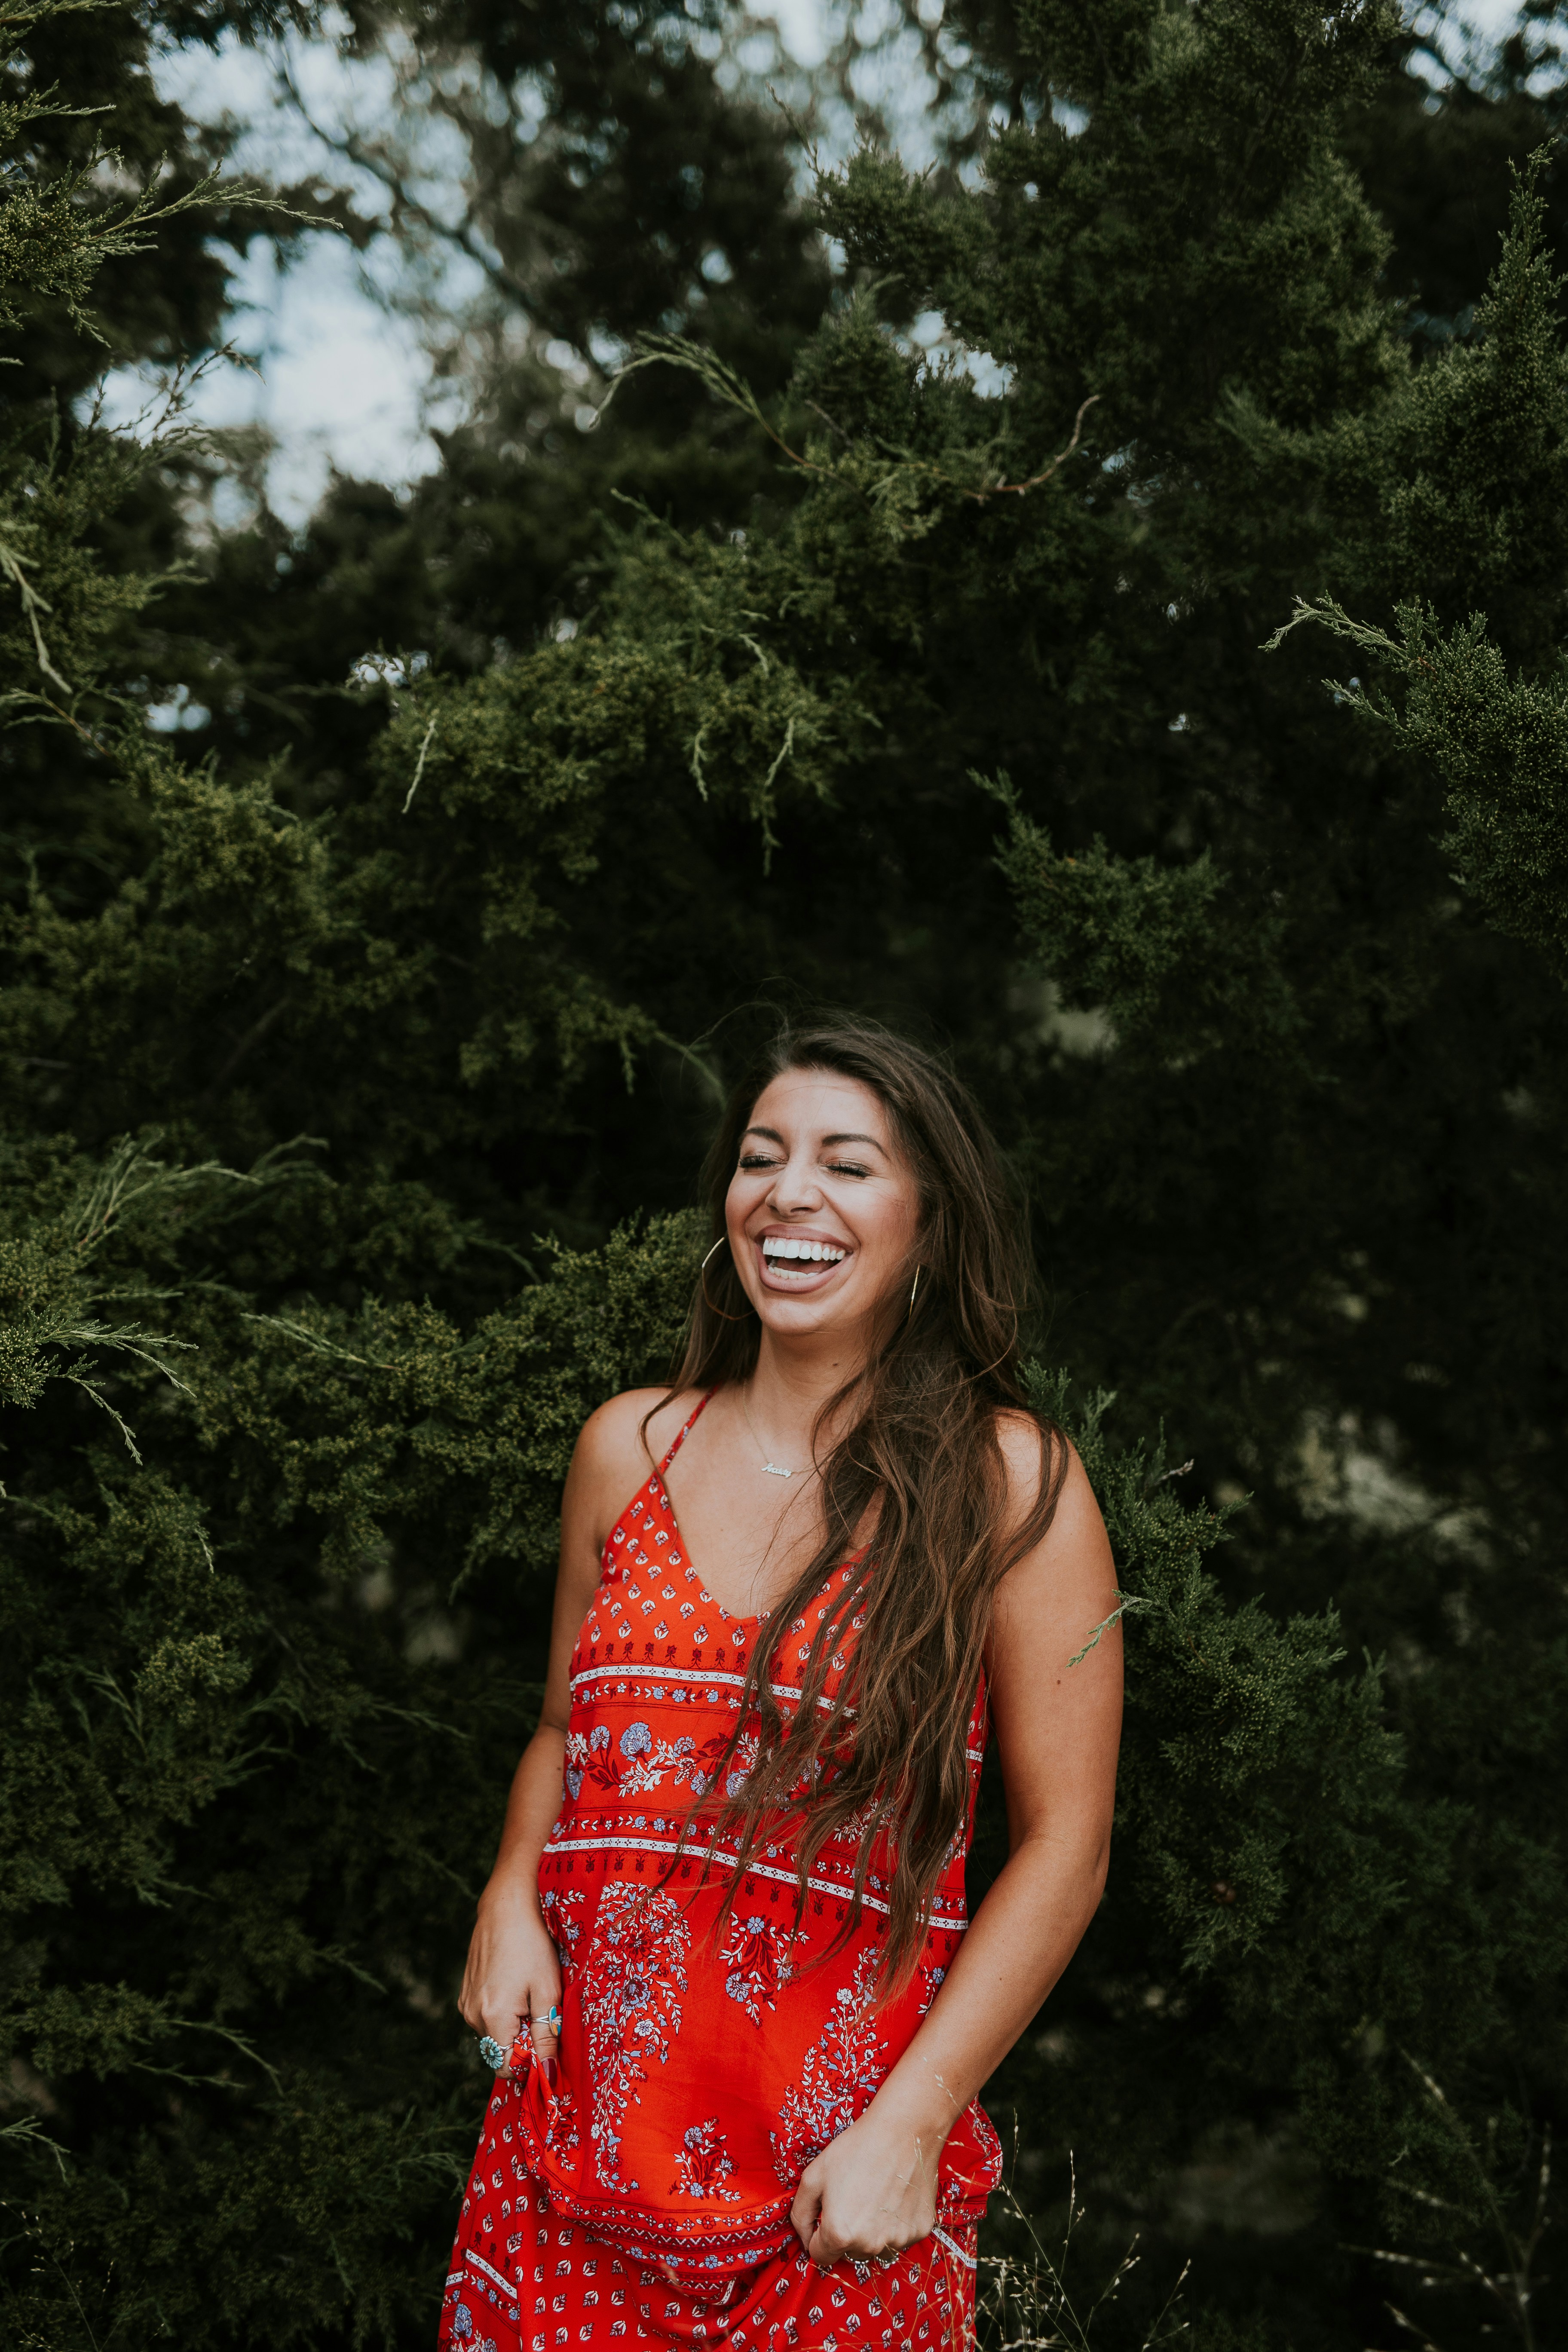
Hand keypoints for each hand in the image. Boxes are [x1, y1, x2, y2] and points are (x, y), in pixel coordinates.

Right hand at [458, 1873, 561, 2075]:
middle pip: (499, 2051)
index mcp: (492, 2018)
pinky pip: (485, 2016)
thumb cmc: (532, 1945)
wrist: (506, 1906)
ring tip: (529, 1992)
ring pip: (493, 2033)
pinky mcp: (465, 1992)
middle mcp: (472, 2015)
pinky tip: (515, 1985)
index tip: (548, 2047)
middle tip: (542, 2012)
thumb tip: (548, 2075)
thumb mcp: (548, 1990)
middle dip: (523, 2042)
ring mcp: (466, 2003)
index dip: (529, 2065)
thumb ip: (546, 2036)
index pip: (506, 2068)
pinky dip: (501, 2012)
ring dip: (512, 2025)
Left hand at [789, 2095, 942, 2269]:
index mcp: (839, 2234)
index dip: (819, 2236)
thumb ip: (800, 2214)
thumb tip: (804, 2240)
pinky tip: (894, 2195)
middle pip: (849, 2252)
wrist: (903, 2130)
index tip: (827, 2216)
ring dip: (872, 2232)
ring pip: (875, 2247)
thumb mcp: (813, 2175)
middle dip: (846, 2233)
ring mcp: (897, 2240)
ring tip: (875, 2196)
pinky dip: (895, 2223)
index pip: (821, 2256)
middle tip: (853, 2198)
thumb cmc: (856, 2149)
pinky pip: (899, 2236)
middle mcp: (869, 2245)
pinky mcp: (919, 2230)